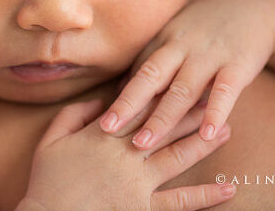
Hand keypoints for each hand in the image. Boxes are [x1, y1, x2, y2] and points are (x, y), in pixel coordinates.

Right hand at [19, 94, 235, 210]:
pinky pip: (178, 201)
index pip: (139, 107)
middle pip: (165, 126)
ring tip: (227, 131)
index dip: (163, 91)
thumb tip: (100, 101)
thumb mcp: (51, 140)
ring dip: (204, 143)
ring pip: (177, 157)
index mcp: (103, 134)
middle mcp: (125, 154)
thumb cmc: (46, 181)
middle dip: (192, 110)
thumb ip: (74, 114)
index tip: (184, 77)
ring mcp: (137, 182)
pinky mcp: (142, 208)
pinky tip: (227, 189)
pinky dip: (204, 196)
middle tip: (216, 95)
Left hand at [99, 0, 274, 149]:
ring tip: (145, 142)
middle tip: (107, 130)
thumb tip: (121, 88)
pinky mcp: (239, 63)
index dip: (119, 96)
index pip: (138, 72)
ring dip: (162, 117)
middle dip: (128, 104)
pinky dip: (215, 111)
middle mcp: (183, 46)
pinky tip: (207, 133)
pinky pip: (225, 90)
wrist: (257, 7)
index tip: (99, 120)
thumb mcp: (177, 35)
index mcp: (166, 41)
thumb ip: (153, 60)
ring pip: (183, 88)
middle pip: (151, 77)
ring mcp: (210, 54)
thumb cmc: (210, 27)